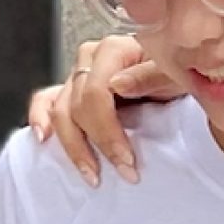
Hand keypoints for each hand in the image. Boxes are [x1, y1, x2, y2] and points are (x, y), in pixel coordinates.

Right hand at [27, 35, 178, 185]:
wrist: (181, 74)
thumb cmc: (181, 73)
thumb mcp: (177, 73)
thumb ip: (150, 75)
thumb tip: (117, 84)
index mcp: (114, 50)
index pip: (95, 93)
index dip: (108, 131)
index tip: (127, 161)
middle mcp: (91, 58)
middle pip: (77, 106)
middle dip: (98, 144)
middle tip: (123, 172)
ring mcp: (79, 73)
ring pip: (60, 110)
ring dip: (72, 145)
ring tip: (91, 173)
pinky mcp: (73, 88)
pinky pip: (47, 100)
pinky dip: (41, 117)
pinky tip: (43, 138)